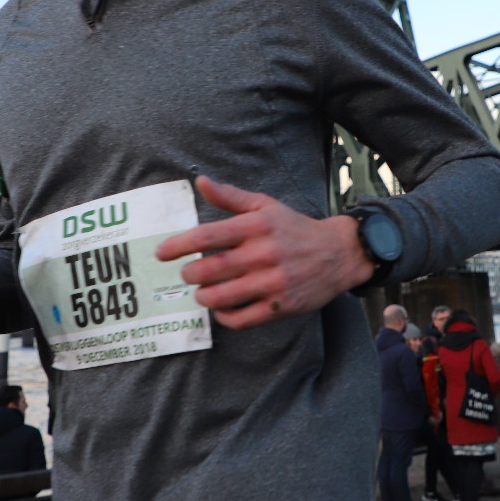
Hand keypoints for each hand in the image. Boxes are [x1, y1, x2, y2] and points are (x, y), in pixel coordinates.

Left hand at [154, 175, 372, 328]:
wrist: (338, 254)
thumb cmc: (294, 228)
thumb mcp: (264, 206)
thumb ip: (230, 196)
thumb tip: (199, 181)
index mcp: (255, 226)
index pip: (206, 236)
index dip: (177, 245)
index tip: (161, 252)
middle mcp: (263, 254)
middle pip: (208, 270)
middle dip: (189, 275)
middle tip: (188, 274)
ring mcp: (273, 282)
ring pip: (220, 298)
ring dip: (203, 297)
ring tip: (203, 292)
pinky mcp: (281, 307)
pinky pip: (241, 319)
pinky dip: (224, 317)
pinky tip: (223, 308)